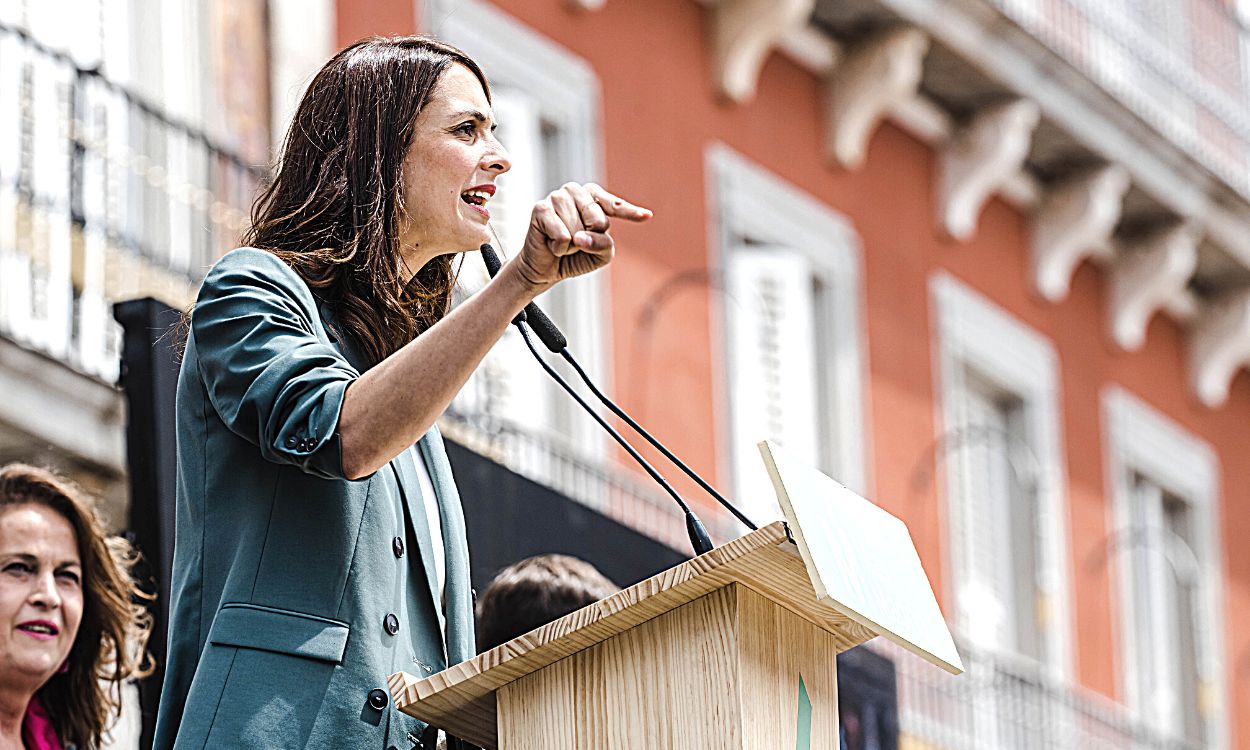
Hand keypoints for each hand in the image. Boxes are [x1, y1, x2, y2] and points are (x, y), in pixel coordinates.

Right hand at [509, 182, 651, 290]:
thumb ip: (603, 244)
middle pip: (599, 221)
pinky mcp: (541, 208)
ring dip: (571, 246)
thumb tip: (580, 237)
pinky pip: (562, 236)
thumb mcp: (600, 254)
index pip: (615, 205)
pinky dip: (559, 248)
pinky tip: (550, 243)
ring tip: (561, 243)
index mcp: (592, 197)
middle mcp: (575, 191)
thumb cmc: (575, 256)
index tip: (647, 216)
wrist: (545, 269)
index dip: (630, 212)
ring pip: (578, 230)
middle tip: (575, 242)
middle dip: (590, 239)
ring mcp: (557, 197)